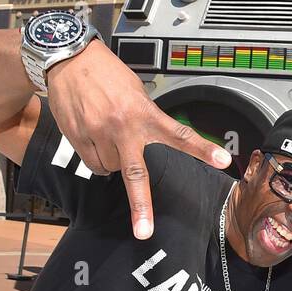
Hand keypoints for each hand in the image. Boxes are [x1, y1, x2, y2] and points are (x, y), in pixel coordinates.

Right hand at [46, 39, 231, 238]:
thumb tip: (155, 136)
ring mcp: (98, 134)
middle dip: (141, 206)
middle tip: (144, 232)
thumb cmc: (106, 73)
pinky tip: (94, 136)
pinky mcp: (77, 138)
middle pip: (135, 174)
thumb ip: (146, 116)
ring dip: (113, 161)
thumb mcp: (136, 91)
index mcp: (143, 113)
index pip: (179, 135)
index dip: (202, 150)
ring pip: (109, 169)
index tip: (223, 161)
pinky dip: (96, 157)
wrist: (68, 58)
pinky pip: (91, 162)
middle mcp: (122, 127)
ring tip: (109, 134)